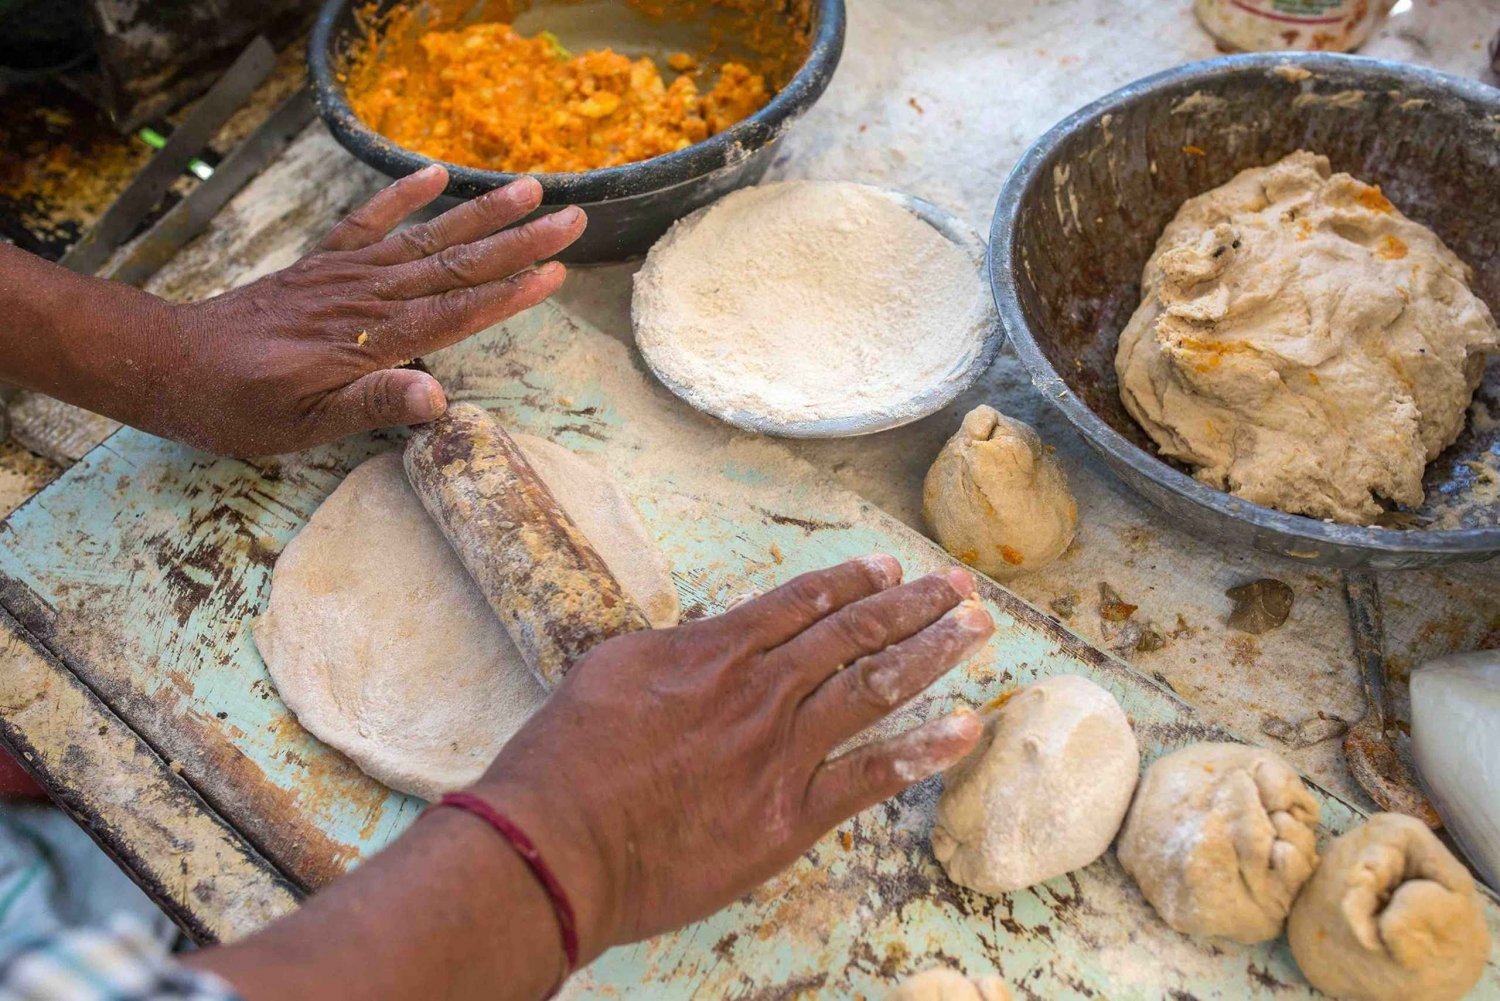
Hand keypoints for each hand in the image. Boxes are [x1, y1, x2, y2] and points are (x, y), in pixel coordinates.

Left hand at [157, 166, 584, 454]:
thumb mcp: (304, 425)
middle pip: (456, 266)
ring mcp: (345, 275)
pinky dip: (400, 196)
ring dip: (481, 213)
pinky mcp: (322, 265)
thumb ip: (372, 404)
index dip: (511, 293)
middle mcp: (367, 298)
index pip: (457, 311)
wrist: (171, 362)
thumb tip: (437, 398)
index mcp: (371, 339)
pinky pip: (367, 222)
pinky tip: (434, 174)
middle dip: (518, 243)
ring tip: (530, 189)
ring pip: (426, 239)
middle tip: (574, 218)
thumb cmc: (239, 405)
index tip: (558, 271)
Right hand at [475, 555, 994, 959]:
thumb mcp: (613, 670)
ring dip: (931, 653)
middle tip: (959, 584)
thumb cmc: (567, 759)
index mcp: (716, 650)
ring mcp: (780, 753)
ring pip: (873, 687)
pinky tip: (964, 728)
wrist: (557, 842)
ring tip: (975, 628)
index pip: (804, 602)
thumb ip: (677, 649)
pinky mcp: (788, 817)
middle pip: (852, 633)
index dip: (855, 581)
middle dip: (913, 603)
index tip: (892, 568)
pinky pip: (870, 776)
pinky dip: (922, 752)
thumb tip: (713, 639)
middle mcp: (760, 690)